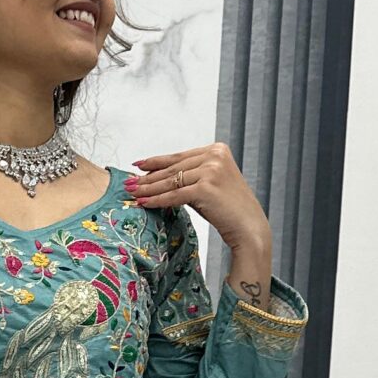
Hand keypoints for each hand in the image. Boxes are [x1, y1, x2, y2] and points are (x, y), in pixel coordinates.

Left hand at [124, 142, 271, 260]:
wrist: (248, 227)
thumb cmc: (228, 208)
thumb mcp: (209, 184)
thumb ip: (190, 175)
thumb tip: (156, 176)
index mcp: (217, 150)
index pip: (179, 157)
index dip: (156, 161)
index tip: (138, 164)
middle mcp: (215, 156)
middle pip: (173, 168)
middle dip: (148, 177)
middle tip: (129, 182)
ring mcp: (211, 171)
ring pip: (171, 181)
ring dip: (149, 188)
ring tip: (132, 193)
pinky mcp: (206, 188)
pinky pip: (174, 196)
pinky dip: (157, 200)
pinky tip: (144, 203)